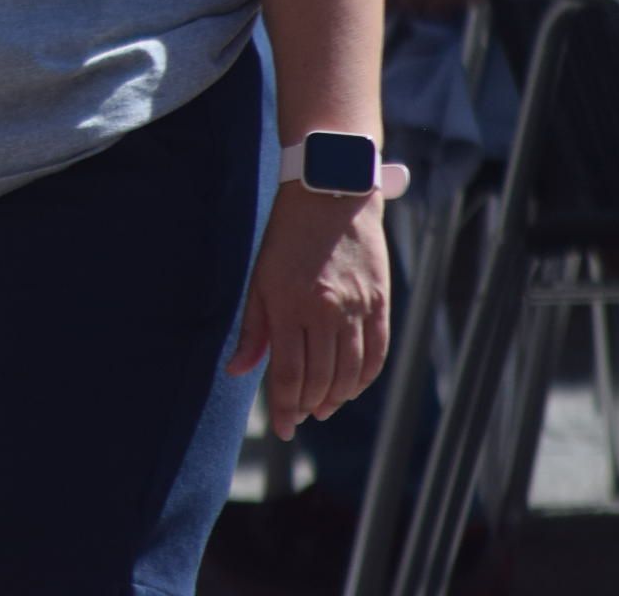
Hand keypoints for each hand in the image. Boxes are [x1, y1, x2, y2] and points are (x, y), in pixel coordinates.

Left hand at [229, 185, 390, 436]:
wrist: (331, 192)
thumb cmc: (286, 235)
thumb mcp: (260, 277)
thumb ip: (253, 328)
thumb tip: (237, 371)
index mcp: (289, 304)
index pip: (289, 373)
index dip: (285, 406)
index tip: (283, 428)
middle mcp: (325, 311)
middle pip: (320, 378)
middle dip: (308, 406)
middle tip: (300, 419)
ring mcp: (357, 308)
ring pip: (350, 372)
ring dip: (336, 397)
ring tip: (323, 407)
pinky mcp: (380, 303)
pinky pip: (376, 353)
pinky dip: (364, 378)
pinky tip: (351, 388)